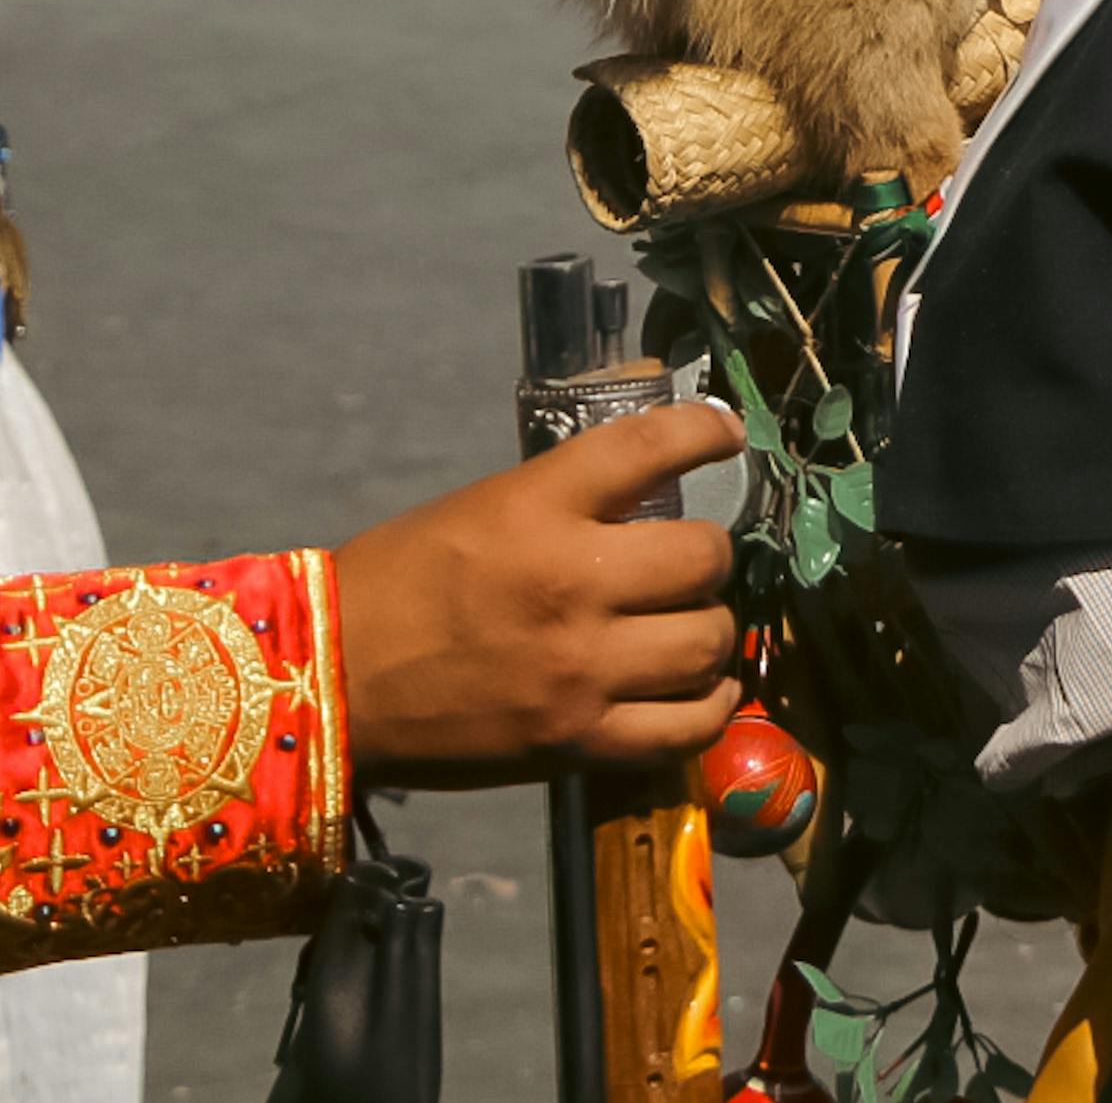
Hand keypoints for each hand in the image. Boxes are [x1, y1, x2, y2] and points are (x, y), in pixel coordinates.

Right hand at [332, 402, 742, 786]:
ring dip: (709, 632)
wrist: (325, 683)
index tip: (725, 436)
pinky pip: (687, 729)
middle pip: (704, 557)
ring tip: (685, 628)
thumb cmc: (399, 584)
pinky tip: (699, 691)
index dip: (705, 430)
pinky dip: (709, 708)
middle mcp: (568, 585)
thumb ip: (571, 495)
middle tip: (684, 566)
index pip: (650, 446)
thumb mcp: (481, 508)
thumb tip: (657, 473)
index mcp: (535, 510)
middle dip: (707, 556)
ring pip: (708, 642)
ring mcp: (578, 670)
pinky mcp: (574, 741)